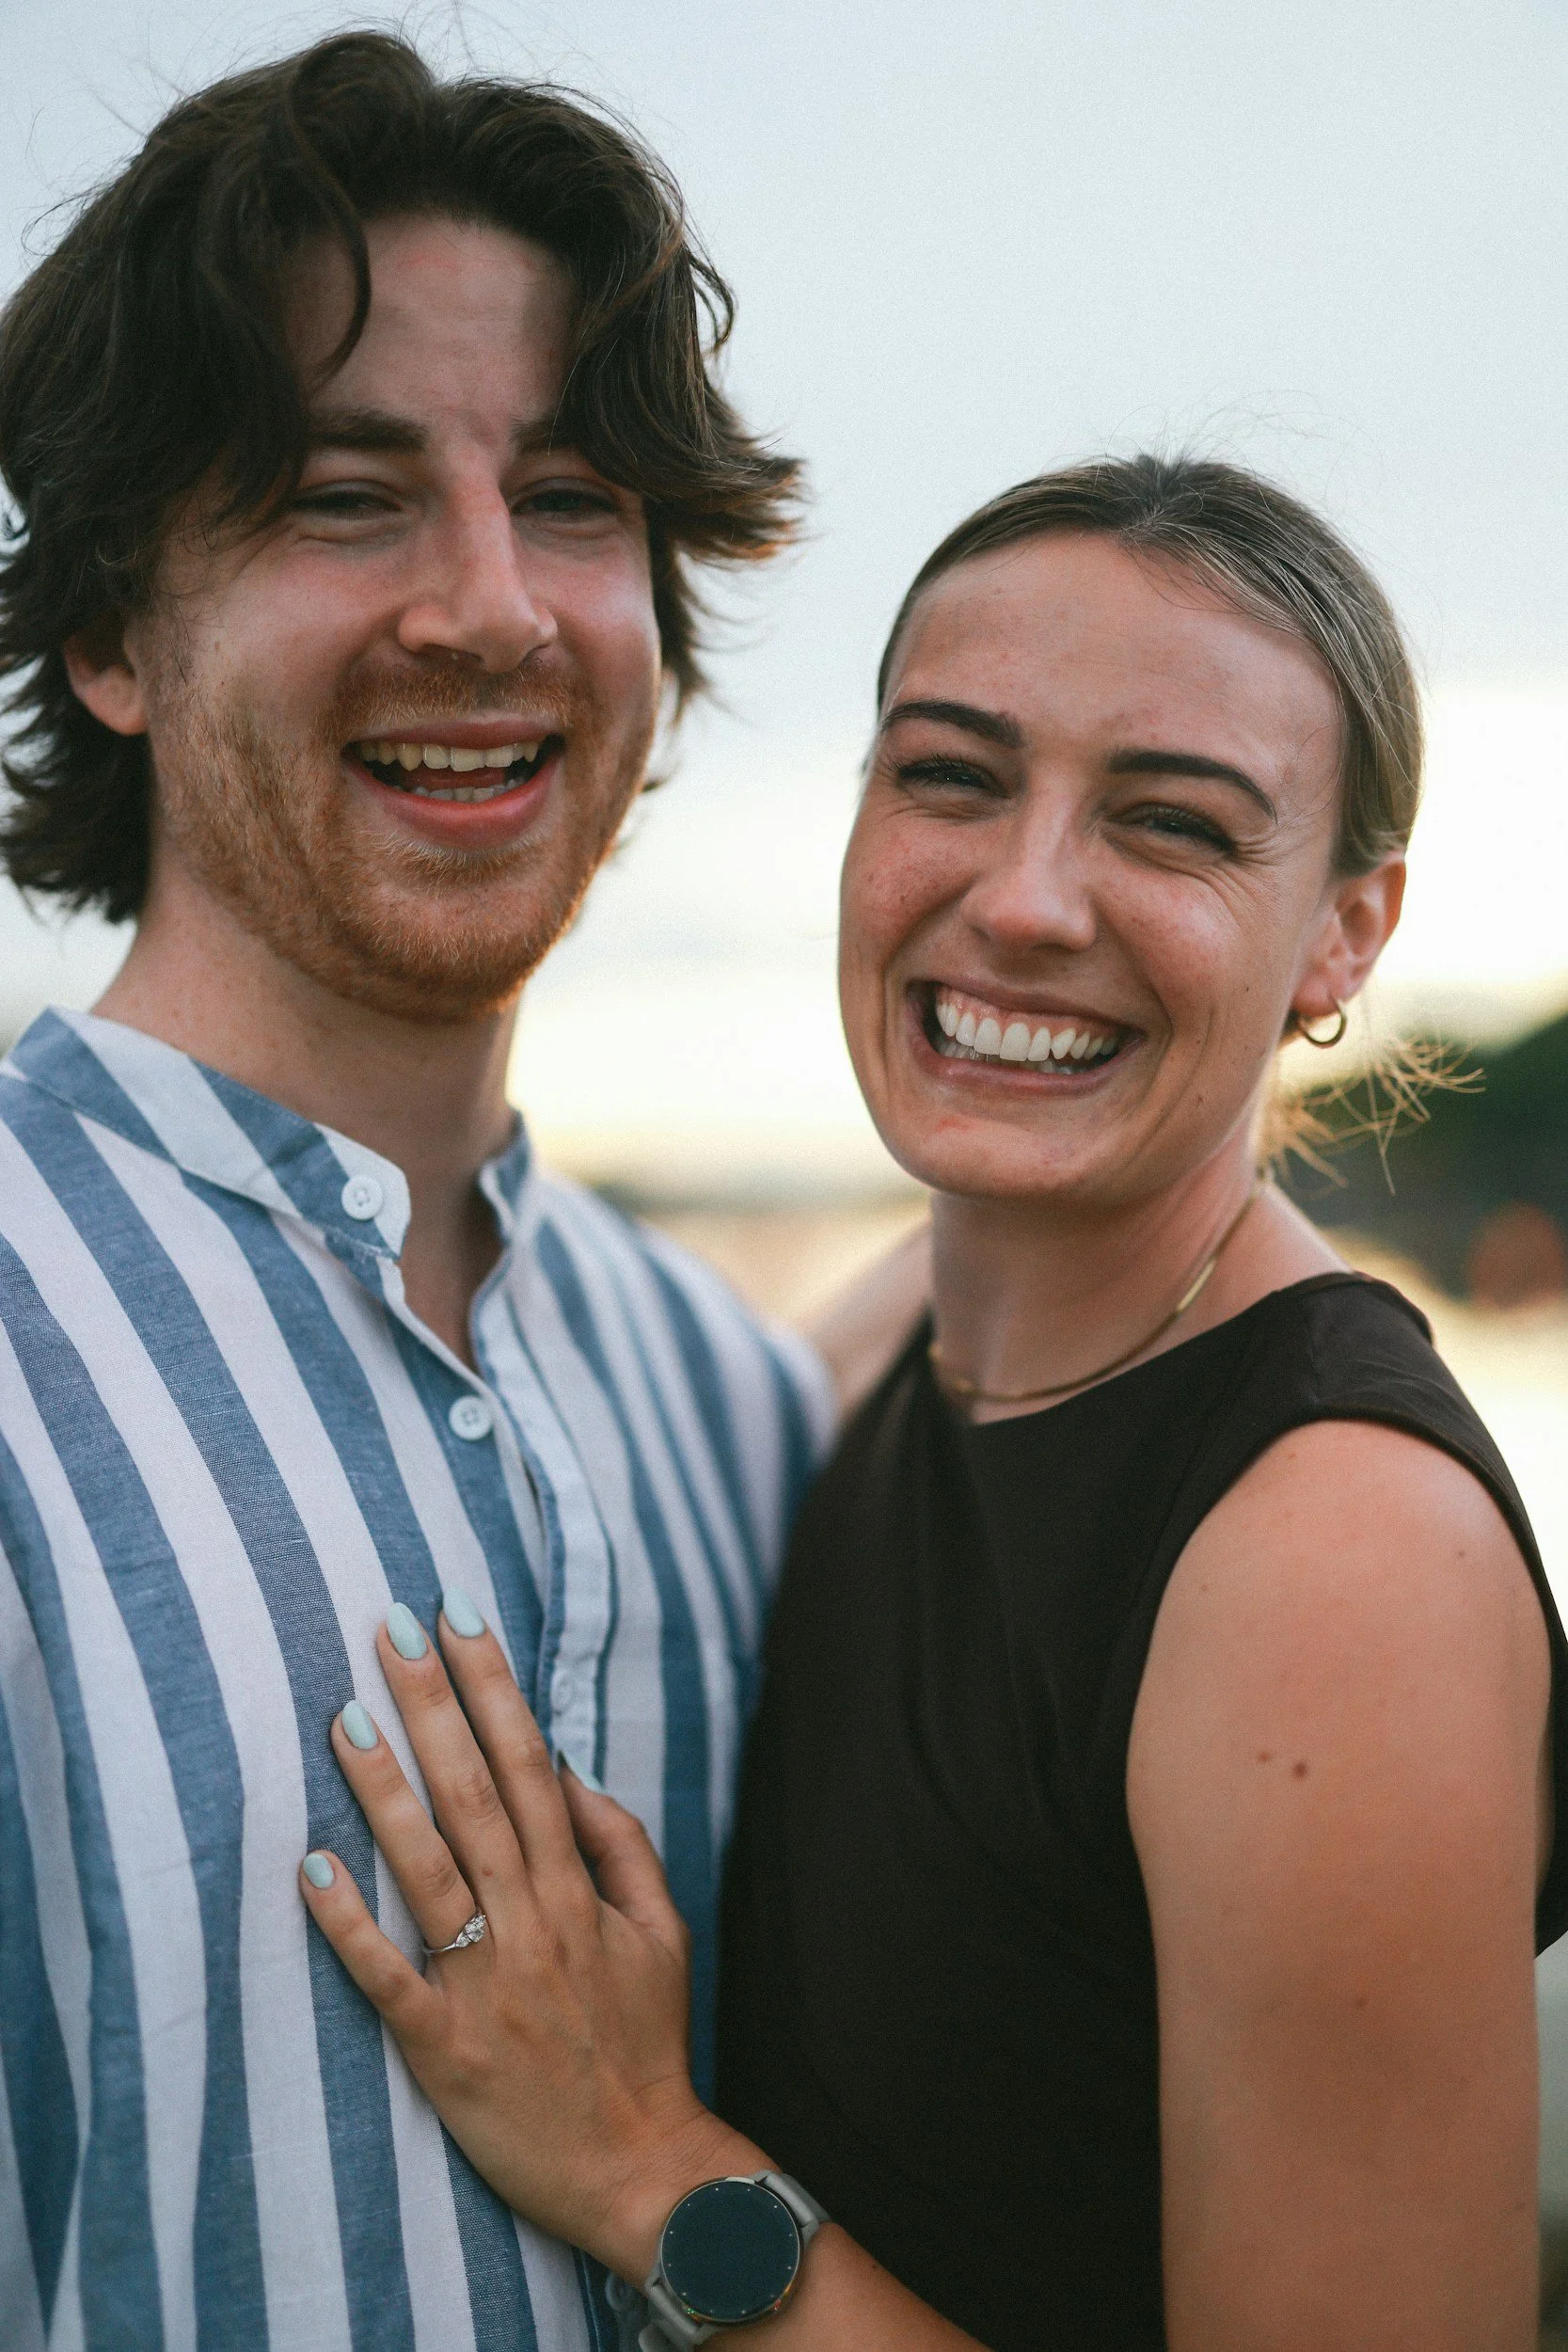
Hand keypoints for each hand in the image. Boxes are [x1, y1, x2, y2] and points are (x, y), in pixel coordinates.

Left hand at [297, 1600, 755, 2278]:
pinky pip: (388, 1977)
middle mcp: (531, 1922)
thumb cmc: (648, 2043)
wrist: (644, 2169)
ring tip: (342, 1716)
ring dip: (382, 1789)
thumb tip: (566, 1770)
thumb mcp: (664, 1932)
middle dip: (432, 1705)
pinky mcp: (443, 2048)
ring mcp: (485, 1984)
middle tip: (390, 1629)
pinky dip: (350, 1923)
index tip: (460, 1617)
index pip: (528, 1762)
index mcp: (578, 1890)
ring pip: (426, 1867)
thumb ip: (621, 1845)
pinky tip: (310, 1867)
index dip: (493, 1686)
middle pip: (472, 1793)